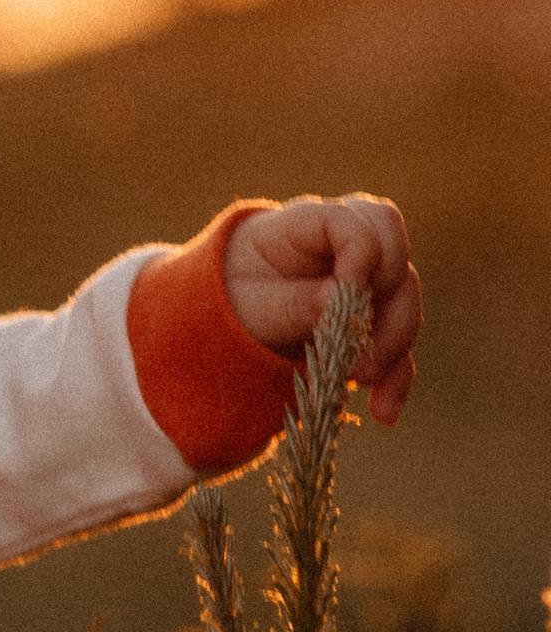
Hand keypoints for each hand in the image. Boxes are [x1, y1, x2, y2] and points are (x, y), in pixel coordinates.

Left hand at [224, 192, 419, 422]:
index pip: (355, 220)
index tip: (349, 293)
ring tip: (361, 383)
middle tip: (358, 347)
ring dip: (393, 347)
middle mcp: (346, 244)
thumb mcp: (250, 303)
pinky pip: (397, 344)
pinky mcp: (373, 318)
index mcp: (308, 225)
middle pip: (394, 257)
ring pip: (404, 300)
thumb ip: (292, 300)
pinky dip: (395, 377)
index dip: (364, 253)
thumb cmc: (232, 296)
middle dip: (385, 307)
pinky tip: (384, 410)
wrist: (227, 315)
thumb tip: (340, 297)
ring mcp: (366, 279)